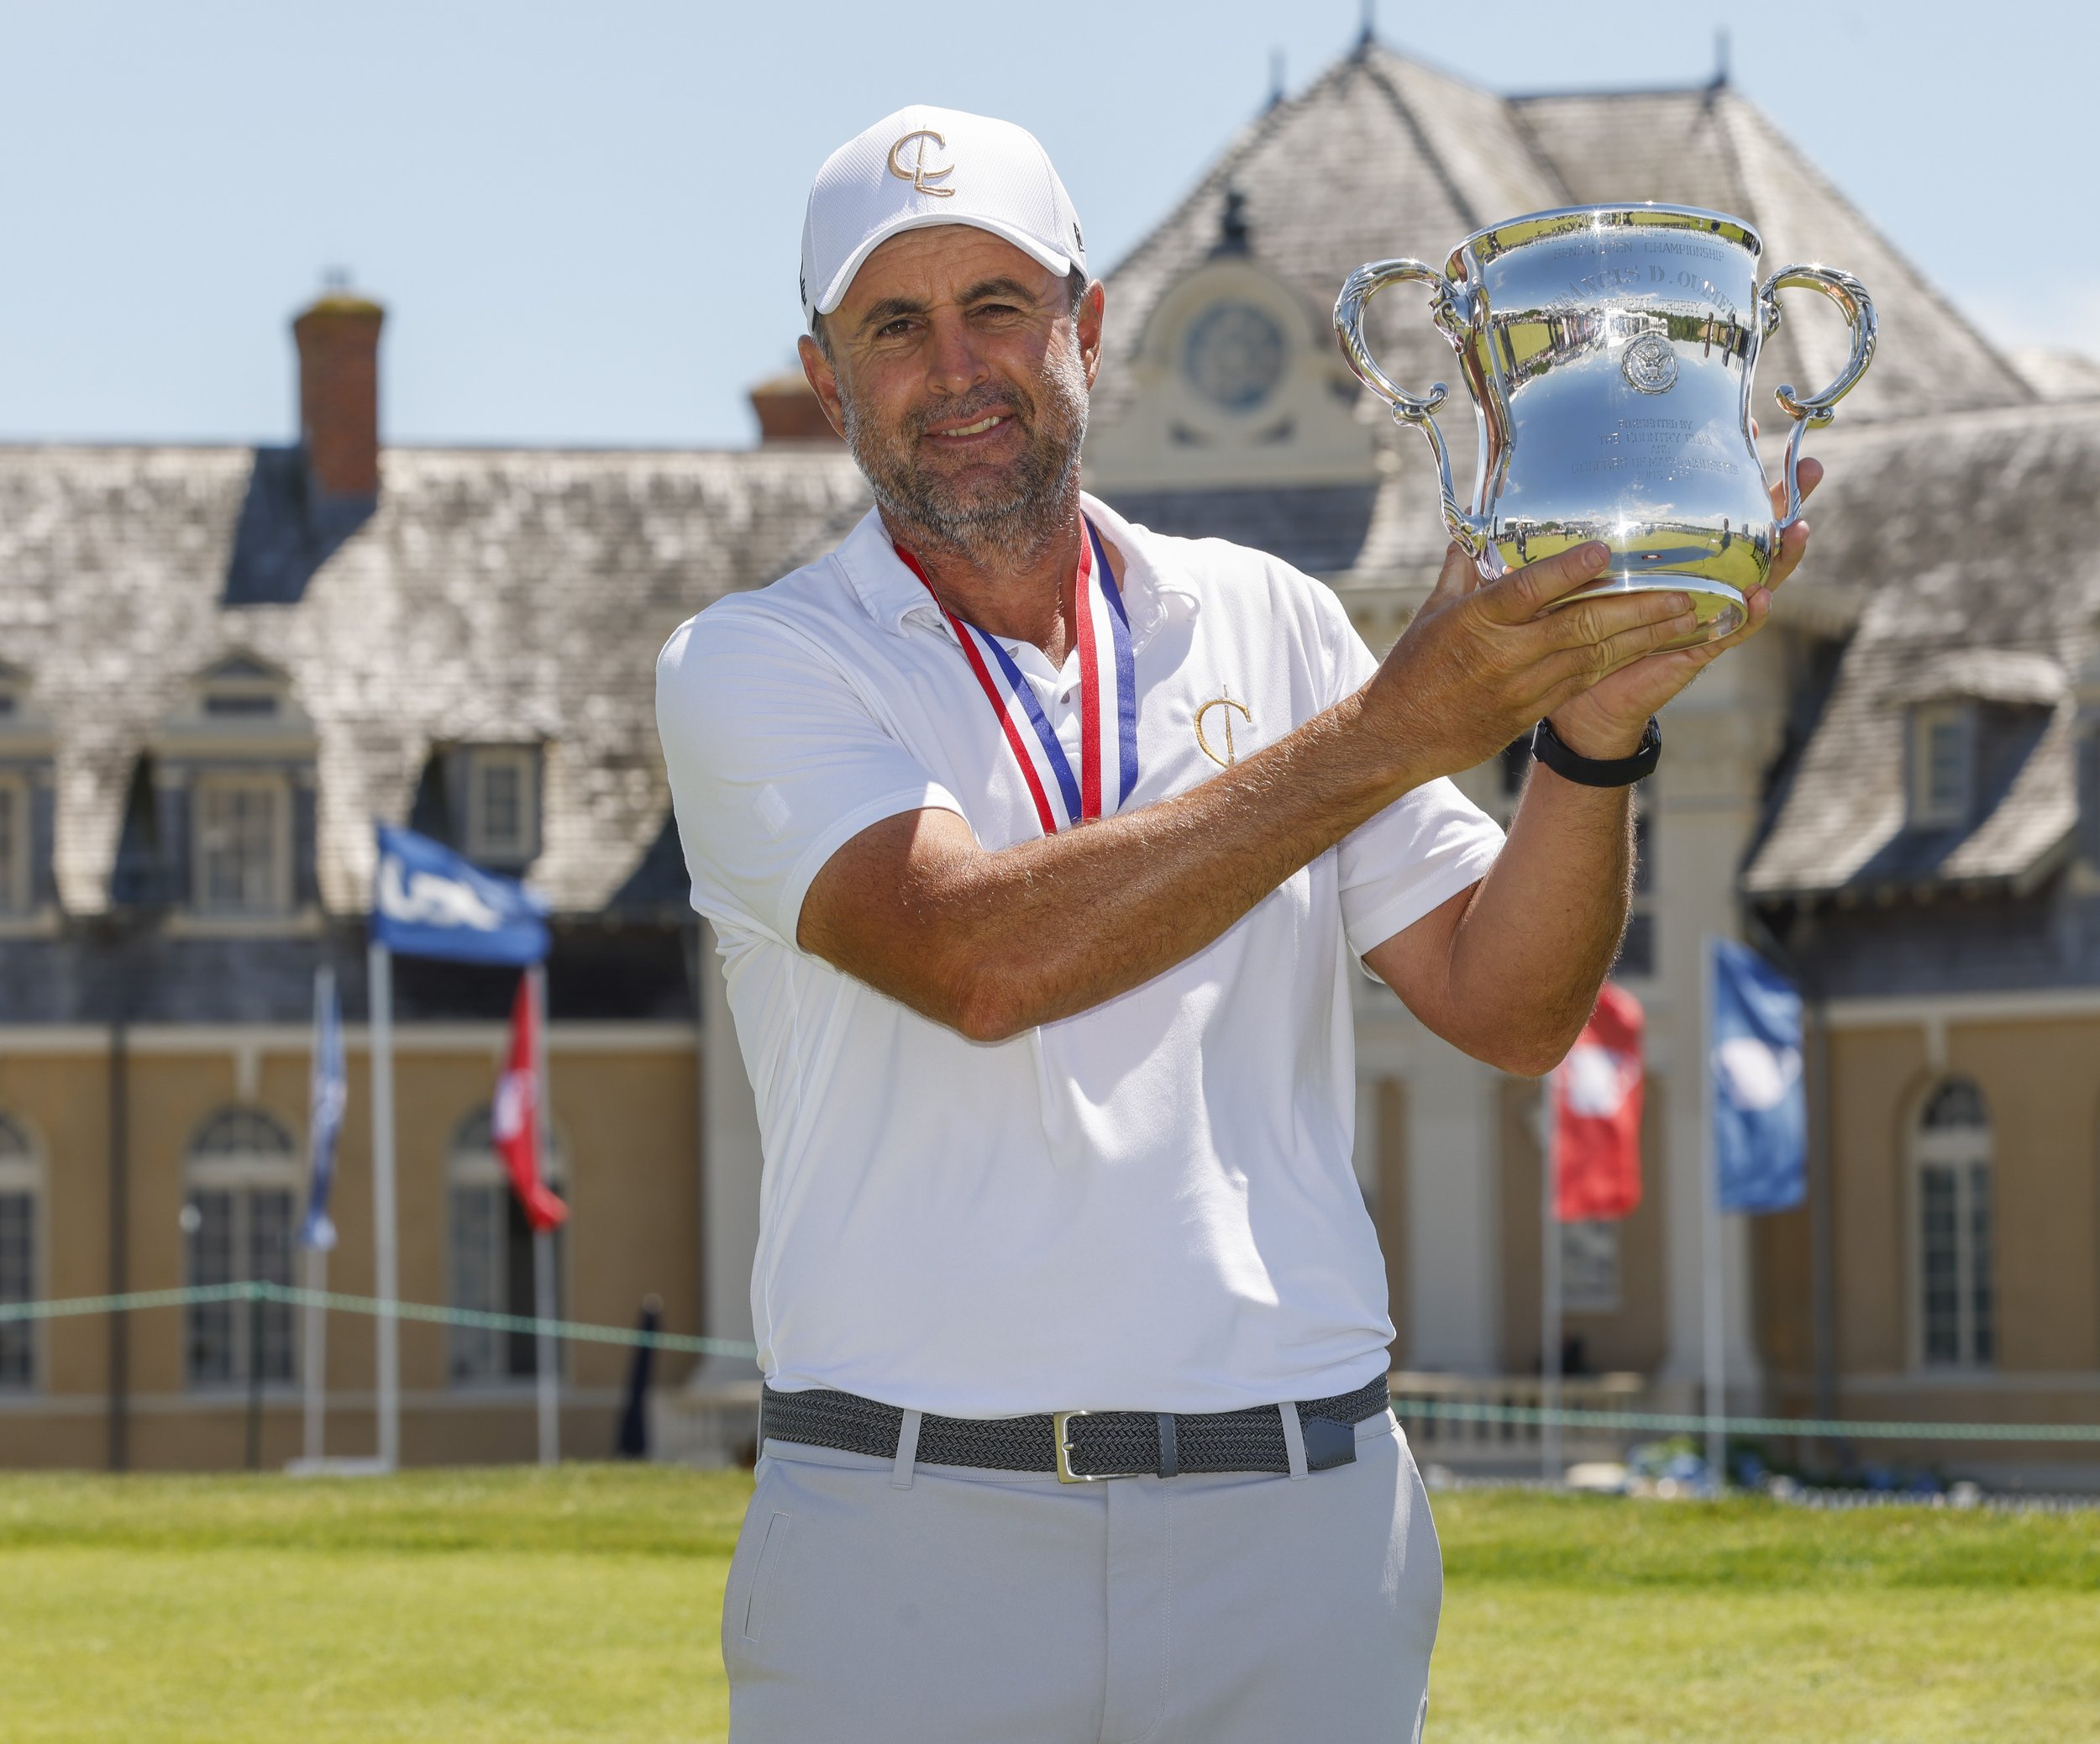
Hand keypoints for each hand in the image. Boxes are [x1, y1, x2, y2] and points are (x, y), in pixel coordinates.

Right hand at [1366, 536, 1701, 784]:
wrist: (1398, 738)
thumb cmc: (1411, 671)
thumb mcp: (1430, 615)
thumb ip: (1459, 575)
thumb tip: (1469, 539)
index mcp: (1476, 621)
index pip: (1528, 590)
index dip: (1567, 571)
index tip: (1603, 551)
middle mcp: (1504, 654)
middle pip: (1579, 625)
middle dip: (1635, 608)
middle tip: (1681, 591)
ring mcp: (1521, 686)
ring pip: (1593, 656)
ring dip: (1642, 637)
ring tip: (1684, 618)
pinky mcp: (1530, 712)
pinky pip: (1583, 682)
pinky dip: (1619, 663)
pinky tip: (1649, 649)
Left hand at [1548, 458, 1823, 757]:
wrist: (1583, 701)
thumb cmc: (1582, 630)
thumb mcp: (1583, 577)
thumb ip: (1580, 541)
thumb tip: (1545, 488)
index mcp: (1680, 558)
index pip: (1717, 508)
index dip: (1737, 474)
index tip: (1751, 433)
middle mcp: (1704, 581)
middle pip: (1756, 536)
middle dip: (1788, 503)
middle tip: (1811, 469)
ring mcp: (1709, 614)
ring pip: (1760, 580)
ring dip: (1784, 556)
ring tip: (1799, 529)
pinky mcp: (1699, 648)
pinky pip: (1733, 631)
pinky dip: (1750, 615)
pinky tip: (1761, 597)